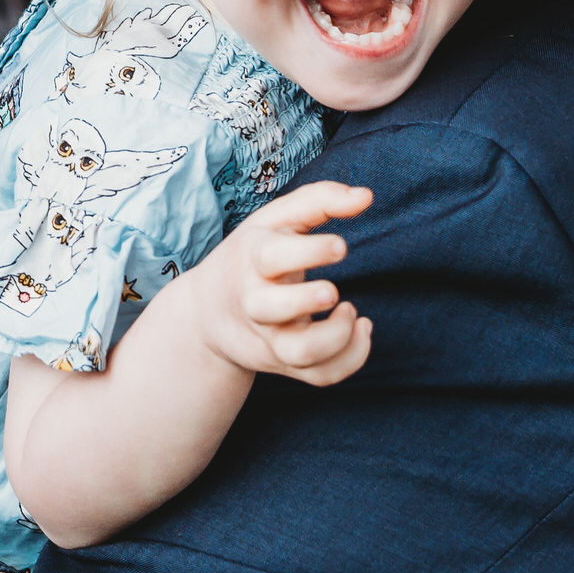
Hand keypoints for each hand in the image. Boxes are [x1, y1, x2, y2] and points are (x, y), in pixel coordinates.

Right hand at [186, 181, 373, 385]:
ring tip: (351, 312)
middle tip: (332, 291)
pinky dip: (350, 360)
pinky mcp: (284, 363)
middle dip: (305, 300)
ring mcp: (269, 337)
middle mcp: (255, 301)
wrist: (207, 313)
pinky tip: (361, 330)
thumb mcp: (275, 219)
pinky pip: (319, 376)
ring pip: (299, 351)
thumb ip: (320, 200)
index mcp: (252, 258)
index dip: (309, 251)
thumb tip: (366, 196)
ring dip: (335, 337)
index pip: (272, 256)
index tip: (341, 246)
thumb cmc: (253, 254)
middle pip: (272, 308)